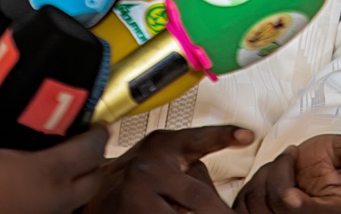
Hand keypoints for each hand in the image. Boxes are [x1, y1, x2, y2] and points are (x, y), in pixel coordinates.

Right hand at [0, 124, 108, 213]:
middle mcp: (52, 200)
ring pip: (75, 199)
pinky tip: (36, 183)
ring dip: (76, 181)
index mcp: (46, 175)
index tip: (100, 122)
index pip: (91, 151)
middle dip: (95, 158)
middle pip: (93, 179)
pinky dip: (55, 195)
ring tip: (63, 159)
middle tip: (86, 139)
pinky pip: (54, 210)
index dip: (99, 133)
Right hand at [83, 124, 254, 213]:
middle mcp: (150, 168)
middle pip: (199, 197)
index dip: (223, 135)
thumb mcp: (164, 161)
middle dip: (221, 213)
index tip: (247, 136)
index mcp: (163, 146)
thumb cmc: (137, 177)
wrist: (93, 194)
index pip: (198, 139)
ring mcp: (137, 194)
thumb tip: (222, 201)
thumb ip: (191, 170)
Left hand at [233, 134, 340, 212]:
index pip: (295, 209)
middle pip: (274, 202)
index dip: (289, 195)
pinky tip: (270, 183)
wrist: (313, 180)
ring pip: (256, 201)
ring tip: (285, 171)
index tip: (291, 177)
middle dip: (279, 170)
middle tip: (291, 156)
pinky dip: (252, 187)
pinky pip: (243, 205)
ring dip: (265, 176)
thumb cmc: (328, 167)